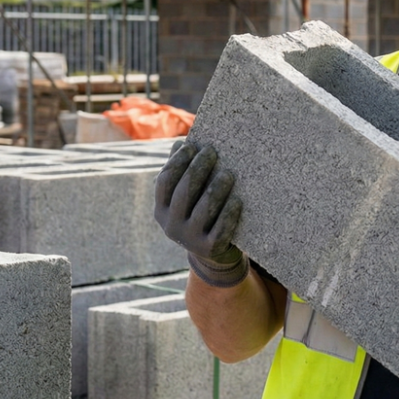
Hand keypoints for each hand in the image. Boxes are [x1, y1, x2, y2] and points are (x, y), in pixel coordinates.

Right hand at [154, 141, 247, 286]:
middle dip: (198, 169)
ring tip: (228, 174)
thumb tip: (179, 143)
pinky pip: (221, 228)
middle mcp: (170, 226)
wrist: (214, 255)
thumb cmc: (200, 215)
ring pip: (203, 209)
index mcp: (160, 210)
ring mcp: (189, 239)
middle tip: (212, 152)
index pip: (165, 181)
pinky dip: (229, 213)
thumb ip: (182, 174)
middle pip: (184, 192)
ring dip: (216, 189)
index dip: (177, 162)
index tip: (192, 146)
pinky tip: (238, 200)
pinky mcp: (209, 248)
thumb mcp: (187, 198)